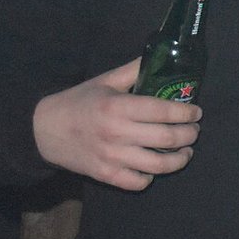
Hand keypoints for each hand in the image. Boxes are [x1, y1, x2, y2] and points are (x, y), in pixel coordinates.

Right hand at [32, 58, 201, 190]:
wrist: (42, 131)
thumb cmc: (78, 102)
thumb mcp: (105, 81)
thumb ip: (134, 70)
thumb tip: (160, 56)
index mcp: (118, 106)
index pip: (164, 111)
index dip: (187, 113)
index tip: (196, 112)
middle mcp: (117, 133)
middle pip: (167, 138)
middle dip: (189, 135)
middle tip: (194, 131)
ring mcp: (112, 157)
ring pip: (159, 165)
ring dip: (180, 159)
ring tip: (186, 151)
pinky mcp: (106, 175)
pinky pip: (138, 182)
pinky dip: (151, 177)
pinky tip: (156, 167)